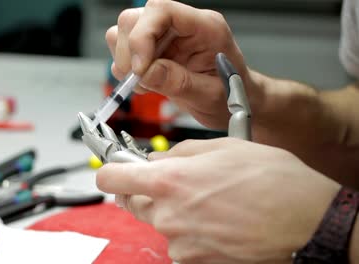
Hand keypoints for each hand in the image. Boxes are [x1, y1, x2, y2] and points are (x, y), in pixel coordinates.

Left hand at [96, 138, 339, 263]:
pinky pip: (180, 243)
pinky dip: (192, 232)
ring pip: (161, 223)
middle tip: (178, 183)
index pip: (111, 179)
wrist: (307, 219)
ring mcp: (181, 243)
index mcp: (170, 181)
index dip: (111, 171)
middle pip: (134, 203)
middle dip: (148, 191)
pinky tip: (217, 221)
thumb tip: (157, 159)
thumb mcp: (223, 147)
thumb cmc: (271, 179)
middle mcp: (169, 215)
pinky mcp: (195, 261)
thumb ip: (180, 153)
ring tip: (210, 201)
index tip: (117, 168)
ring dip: (175, 212)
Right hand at [106, 0, 260, 129]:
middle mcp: (182, 26)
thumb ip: (179, 83)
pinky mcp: (154, 50)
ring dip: (125, 60)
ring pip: (125, 31)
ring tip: (144, 83)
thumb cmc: (233, 95)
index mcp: (205, 28)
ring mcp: (166, 36)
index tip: (140, 67)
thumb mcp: (210, 96)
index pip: (162, 11)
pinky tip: (145, 83)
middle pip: (136, 19)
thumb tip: (147, 72)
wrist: (236, 102)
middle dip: (130, 52)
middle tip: (139, 79)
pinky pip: (124, 49)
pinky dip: (125, 69)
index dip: (142, 36)